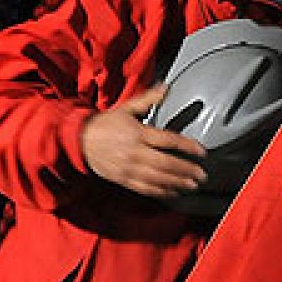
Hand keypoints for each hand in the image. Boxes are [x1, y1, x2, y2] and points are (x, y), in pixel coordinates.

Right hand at [80, 85, 207, 198]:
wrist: (79, 141)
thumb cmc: (105, 124)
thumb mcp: (127, 108)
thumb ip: (149, 99)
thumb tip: (166, 88)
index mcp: (138, 134)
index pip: (168, 140)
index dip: (187, 146)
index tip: (201, 152)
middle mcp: (134, 152)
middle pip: (165, 163)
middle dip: (186, 170)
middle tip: (201, 174)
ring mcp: (128, 168)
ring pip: (157, 178)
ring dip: (176, 183)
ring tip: (192, 185)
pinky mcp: (122, 178)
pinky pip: (144, 188)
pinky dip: (160, 192)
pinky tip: (172, 193)